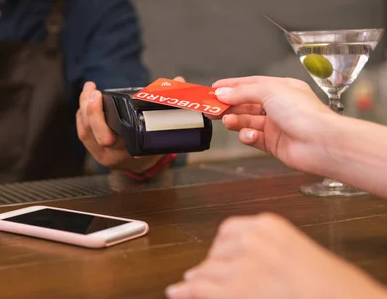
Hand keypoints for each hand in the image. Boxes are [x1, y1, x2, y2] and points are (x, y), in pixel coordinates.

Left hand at [77, 81, 168, 172]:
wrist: (143, 164)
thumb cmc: (154, 144)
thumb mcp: (166, 128)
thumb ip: (172, 103)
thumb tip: (180, 82)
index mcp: (134, 151)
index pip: (115, 138)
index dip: (103, 120)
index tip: (101, 97)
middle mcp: (116, 155)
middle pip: (98, 135)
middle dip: (92, 111)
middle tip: (94, 92)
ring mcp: (102, 154)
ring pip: (87, 132)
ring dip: (85, 109)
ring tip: (89, 89)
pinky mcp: (94, 150)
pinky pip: (83, 133)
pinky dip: (82, 116)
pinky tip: (85, 101)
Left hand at [166, 213, 386, 298]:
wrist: (338, 297)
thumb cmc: (324, 281)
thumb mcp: (291, 251)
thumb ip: (263, 248)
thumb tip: (233, 256)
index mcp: (267, 225)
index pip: (228, 230)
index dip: (219, 248)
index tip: (216, 255)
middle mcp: (251, 240)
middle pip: (216, 251)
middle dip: (212, 265)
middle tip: (204, 275)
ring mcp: (242, 264)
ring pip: (208, 269)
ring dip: (200, 279)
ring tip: (191, 284)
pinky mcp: (236, 288)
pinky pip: (203, 288)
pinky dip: (187, 291)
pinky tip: (177, 292)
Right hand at [211, 76, 336, 173]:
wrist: (321, 143)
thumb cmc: (304, 113)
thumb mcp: (270, 91)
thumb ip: (242, 92)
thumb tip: (223, 93)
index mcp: (280, 88)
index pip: (250, 84)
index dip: (230, 86)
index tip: (213, 89)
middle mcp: (278, 106)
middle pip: (245, 104)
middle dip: (228, 105)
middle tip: (211, 108)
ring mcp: (275, 125)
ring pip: (246, 121)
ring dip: (235, 121)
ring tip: (228, 121)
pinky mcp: (273, 143)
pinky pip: (252, 138)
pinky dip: (247, 136)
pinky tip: (250, 135)